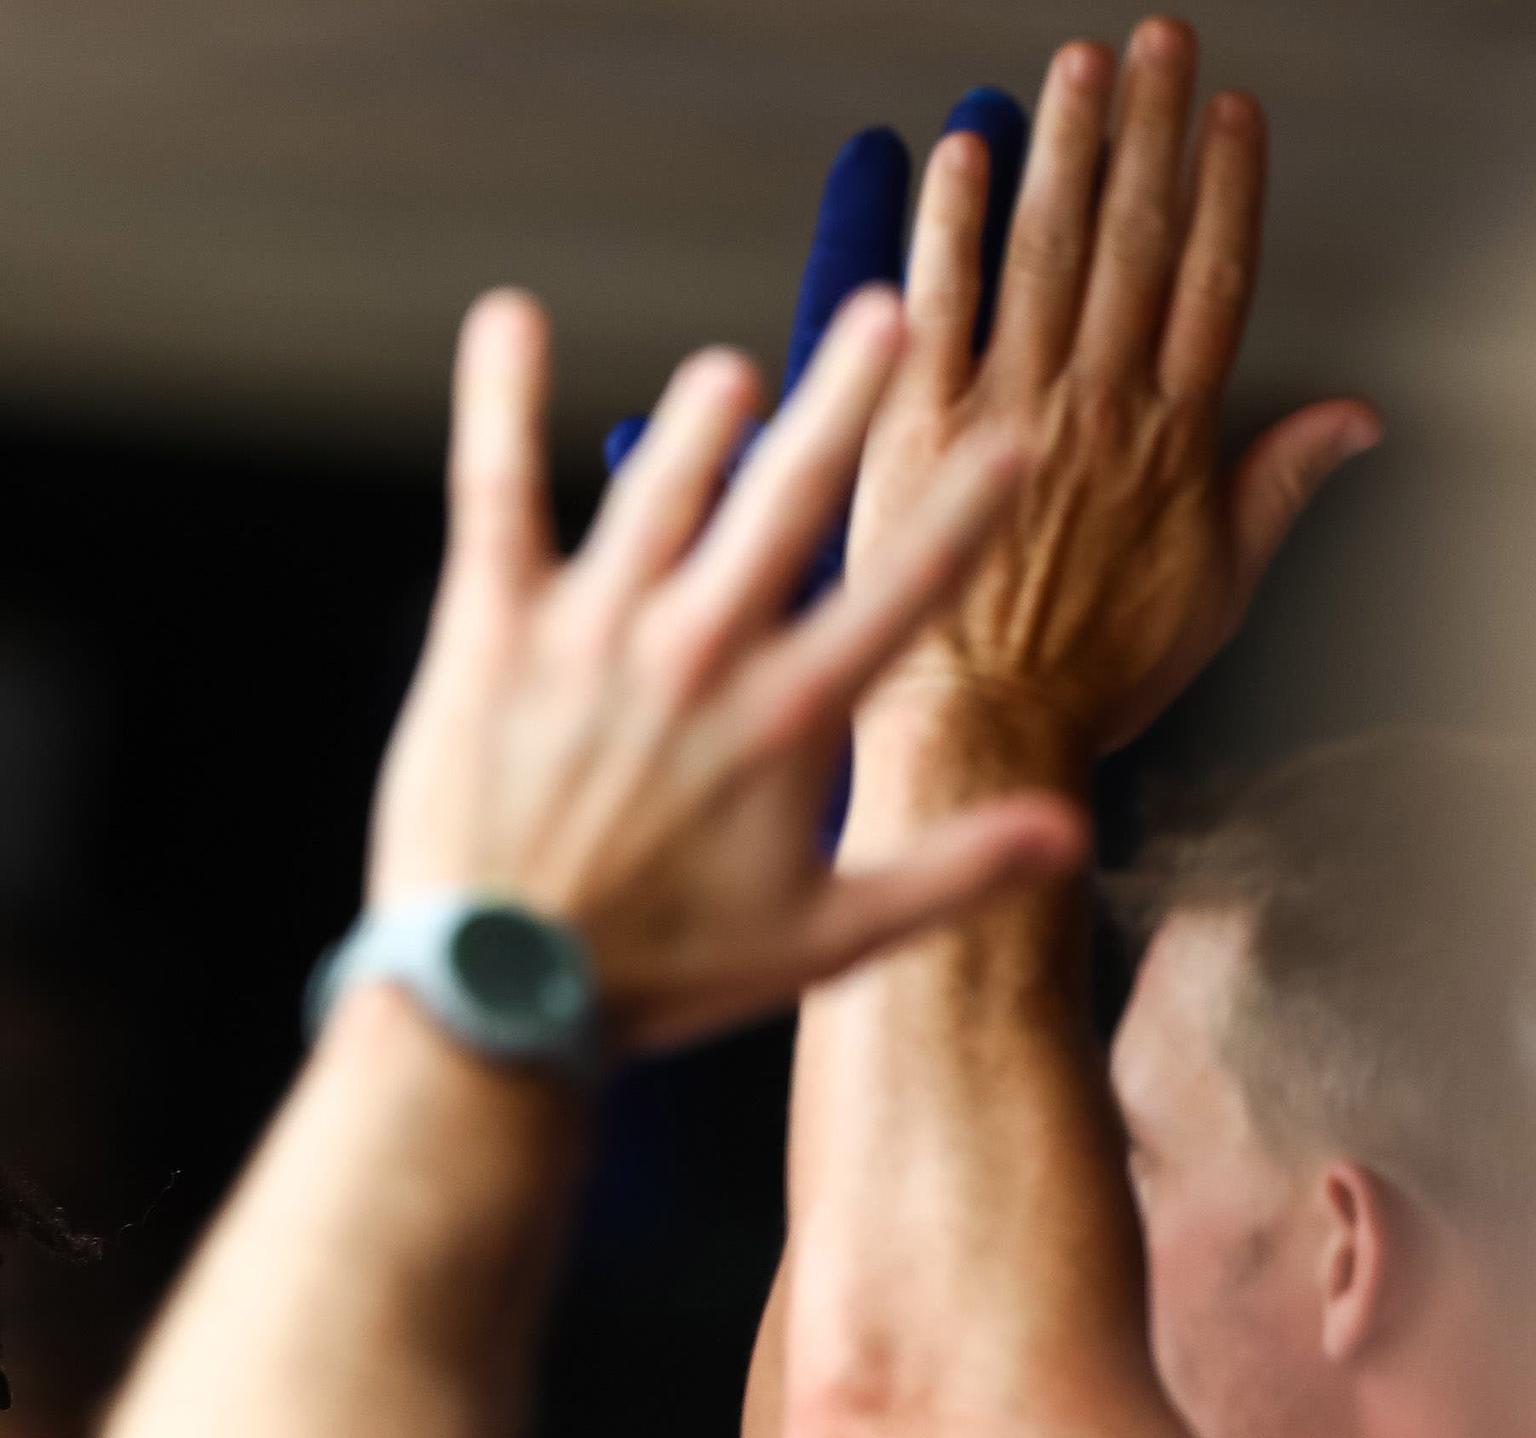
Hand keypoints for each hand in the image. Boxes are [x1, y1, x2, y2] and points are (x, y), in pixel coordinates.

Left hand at [369, 289, 1085, 1054]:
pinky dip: (498, 400)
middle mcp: (699, 651)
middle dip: (847, 397)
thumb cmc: (656, 975)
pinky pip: (496, 490)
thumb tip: (1069, 833)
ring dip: (702, 416)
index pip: (906, 586)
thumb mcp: (823, 939)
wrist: (494, 998)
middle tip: (888, 316)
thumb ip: (949, 872)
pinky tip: (507, 319)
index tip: (1020, 438)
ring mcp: (592, 631)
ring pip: (662, 483)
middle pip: (790, 495)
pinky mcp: (491, 630)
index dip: (968, 507)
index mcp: (787, 715)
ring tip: (732, 374)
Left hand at [850, 22, 1380, 775]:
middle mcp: (1093, 405)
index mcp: (1170, 437)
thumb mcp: (1216, 590)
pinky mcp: (910, 431)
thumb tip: (1356, 418)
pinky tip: (962, 157)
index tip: (1228, 114)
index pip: (1211, 279)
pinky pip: (935, 307)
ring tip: (1076, 69)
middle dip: (1145, 133)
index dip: (1226, 187)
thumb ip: (1279, 487)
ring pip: (1044, 251)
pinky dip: (950, 228)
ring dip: (1062, 149)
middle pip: (1134, 240)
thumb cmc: (1090, 679)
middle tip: (1151, 44)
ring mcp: (1001, 411)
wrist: (984, 730)